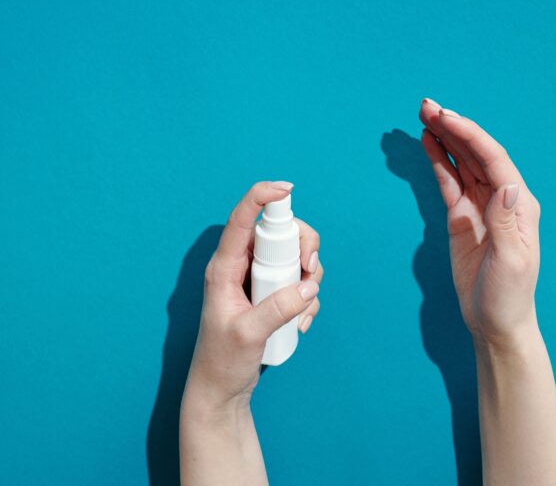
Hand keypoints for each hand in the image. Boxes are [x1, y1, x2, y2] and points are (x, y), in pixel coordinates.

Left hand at [181, 180, 323, 417]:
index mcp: (223, 267)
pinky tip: (301, 323)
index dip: (261, 196)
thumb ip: (278, 308)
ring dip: (309, 277)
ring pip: (294, 255)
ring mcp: (256, 279)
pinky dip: (307, 297)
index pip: (240, 218)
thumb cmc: (222, 361)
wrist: (221, 390)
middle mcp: (240, 266)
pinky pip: (298, 280)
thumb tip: (308, 286)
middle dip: (303, 247)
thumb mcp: (248, 334)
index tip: (286, 188)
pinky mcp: (270, 293)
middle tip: (311, 271)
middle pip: (279, 232)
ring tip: (303, 312)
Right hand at [418, 100, 540, 349]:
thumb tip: (507, 186)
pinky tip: (429, 141)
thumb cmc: (509, 296)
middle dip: (454, 127)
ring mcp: (480, 205)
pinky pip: (449, 180)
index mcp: (519, 204)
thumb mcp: (511, 262)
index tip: (446, 117)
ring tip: (424, 114)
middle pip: (476, 152)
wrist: (495, 323)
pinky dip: (439, 160)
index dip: (470, 134)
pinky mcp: (461, 216)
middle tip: (427, 105)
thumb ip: (506, 222)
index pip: (493, 158)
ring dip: (445, 137)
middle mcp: (501, 198)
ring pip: (462, 161)